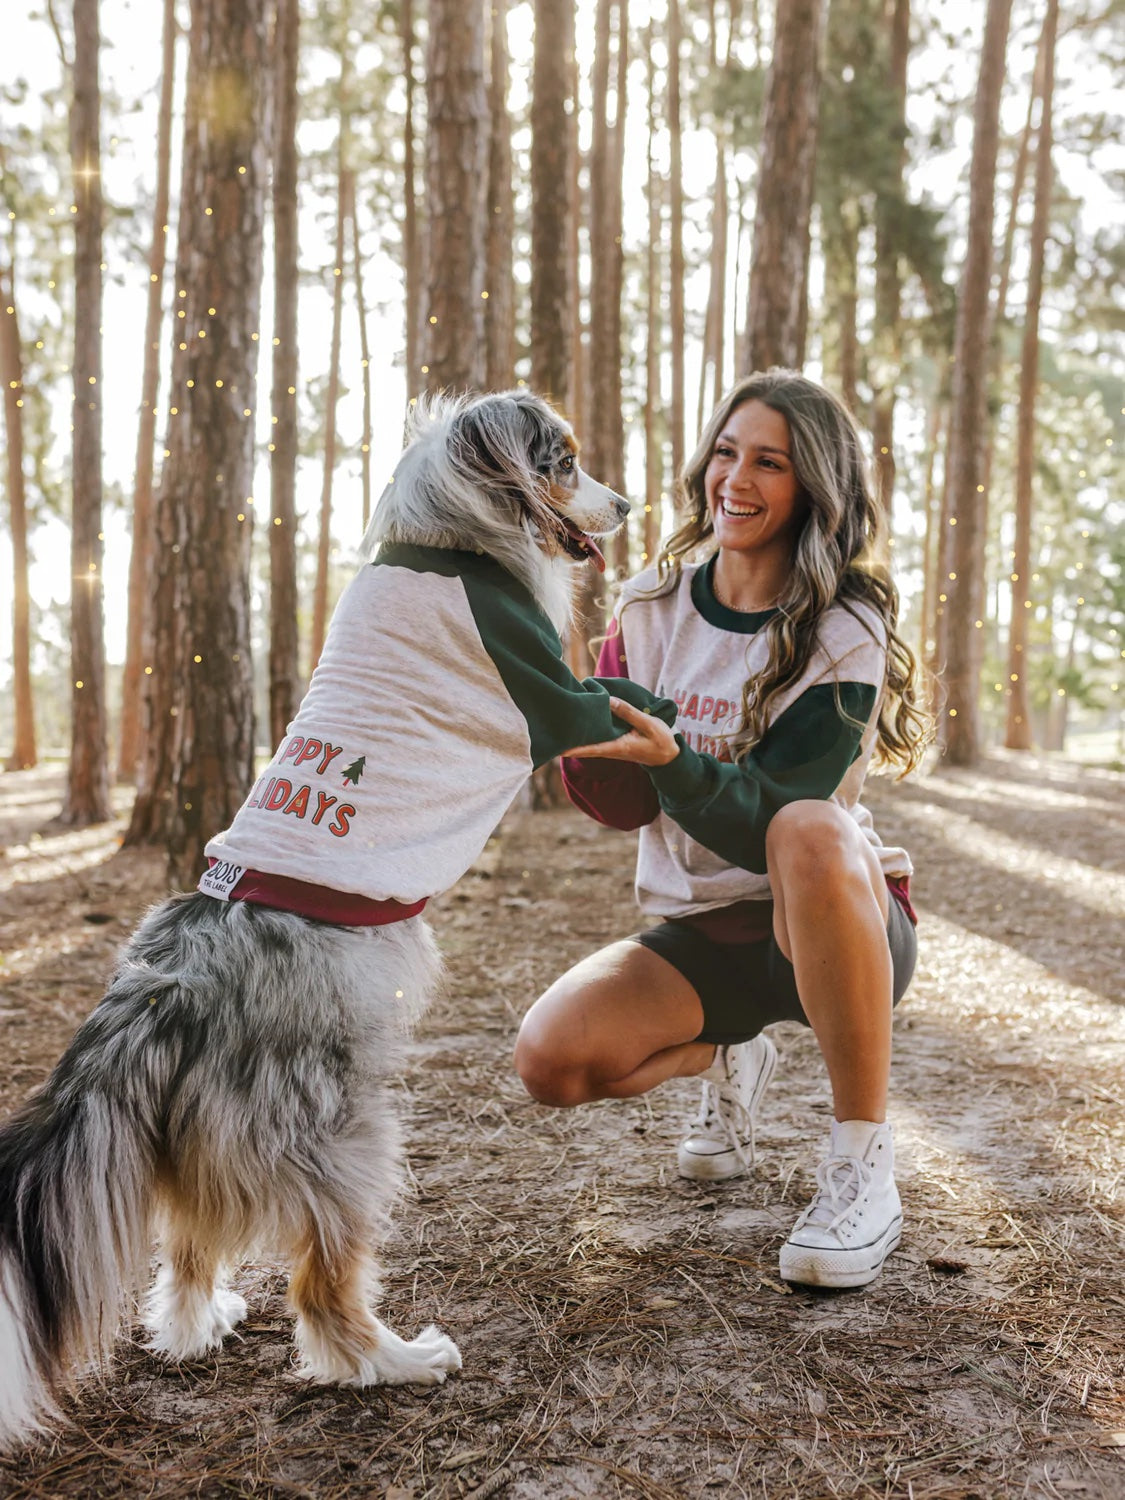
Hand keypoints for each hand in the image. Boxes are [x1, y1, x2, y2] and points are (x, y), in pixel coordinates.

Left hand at [565, 696, 679, 766]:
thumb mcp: (648, 724)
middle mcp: (612, 750)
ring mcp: (612, 749)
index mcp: (619, 746)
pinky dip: (586, 736)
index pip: (591, 749)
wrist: (668, 756)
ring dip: (575, 739)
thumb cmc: (660, 741)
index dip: (574, 748)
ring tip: (558, 730)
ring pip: (589, 745)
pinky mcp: (615, 745)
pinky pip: (596, 741)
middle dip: (568, 743)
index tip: (557, 748)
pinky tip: (577, 728)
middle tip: (550, 736)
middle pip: (585, 748)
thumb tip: (609, 701)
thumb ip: (628, 713)